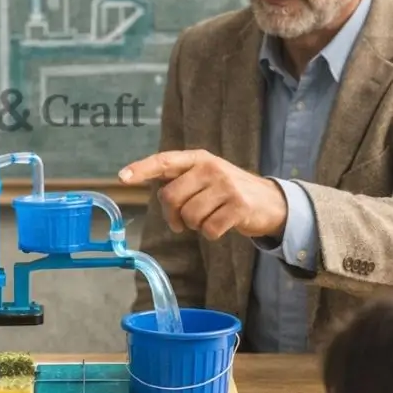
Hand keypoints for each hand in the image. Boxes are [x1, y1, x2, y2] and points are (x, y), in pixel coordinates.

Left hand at [118, 149, 287, 240]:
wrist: (270, 202)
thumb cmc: (228, 192)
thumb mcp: (205, 177)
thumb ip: (179, 180)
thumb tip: (143, 184)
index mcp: (198, 159)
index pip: (164, 161)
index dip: (141, 169)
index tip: (122, 177)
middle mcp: (210, 168)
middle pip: (171, 197)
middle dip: (172, 216)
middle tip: (181, 222)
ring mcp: (226, 186)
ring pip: (189, 217)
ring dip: (194, 226)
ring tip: (208, 218)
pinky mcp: (239, 206)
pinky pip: (209, 229)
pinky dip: (211, 234)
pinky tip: (222, 225)